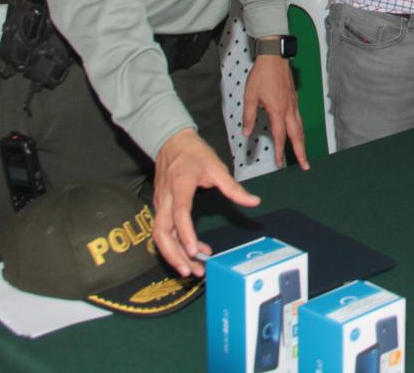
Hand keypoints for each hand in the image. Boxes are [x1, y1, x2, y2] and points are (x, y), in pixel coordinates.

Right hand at [152, 128, 260, 276]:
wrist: (172, 142)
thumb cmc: (195, 154)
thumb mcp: (217, 167)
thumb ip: (233, 188)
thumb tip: (254, 202)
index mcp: (180, 185)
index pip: (180, 214)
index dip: (186, 234)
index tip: (194, 251)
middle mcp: (165, 198)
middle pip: (161, 232)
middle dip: (174, 254)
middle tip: (191, 271)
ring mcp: (160, 204)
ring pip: (160, 235)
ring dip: (174, 254)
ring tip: (193, 269)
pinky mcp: (161, 208)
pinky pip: (165, 231)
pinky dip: (177, 244)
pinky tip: (194, 251)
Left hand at [242, 54, 310, 170]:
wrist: (274, 57)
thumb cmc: (262, 74)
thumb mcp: (250, 96)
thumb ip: (249, 116)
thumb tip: (246, 132)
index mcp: (278, 110)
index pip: (280, 136)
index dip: (280, 151)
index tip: (280, 163)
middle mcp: (289, 109)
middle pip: (297, 135)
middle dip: (301, 152)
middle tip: (305, 165)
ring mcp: (294, 104)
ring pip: (300, 128)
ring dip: (302, 142)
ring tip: (303, 153)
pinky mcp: (294, 100)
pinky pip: (299, 119)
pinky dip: (300, 130)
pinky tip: (297, 133)